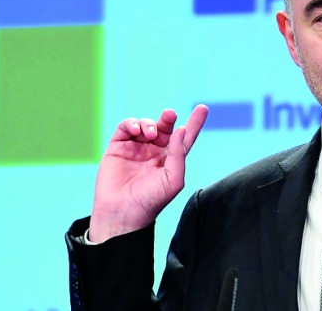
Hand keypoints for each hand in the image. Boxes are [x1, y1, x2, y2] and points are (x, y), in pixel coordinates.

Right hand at [87, 104, 208, 241]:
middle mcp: (154, 151)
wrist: (122, 212)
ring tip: (150, 132)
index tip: (203, 108)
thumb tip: (180, 130)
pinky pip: (125, 127)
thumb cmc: (151, 201)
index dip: (194, 123)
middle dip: (168, 118)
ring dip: (149, 123)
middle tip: (170, 115)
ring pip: (145, 125)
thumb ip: (179, 154)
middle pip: (164, 127)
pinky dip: (131, 123)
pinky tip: (136, 130)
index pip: (184, 138)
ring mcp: (136, 148)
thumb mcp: (173, 180)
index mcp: (170, 159)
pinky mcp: (118, 147)